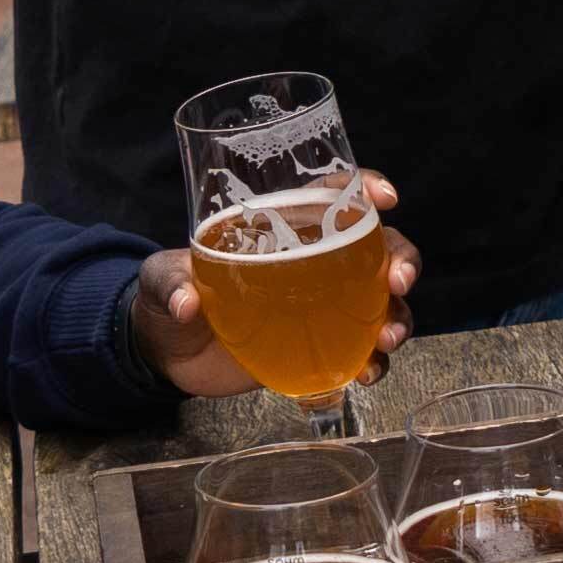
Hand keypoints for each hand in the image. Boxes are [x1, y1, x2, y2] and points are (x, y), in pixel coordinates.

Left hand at [136, 178, 419, 396]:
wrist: (169, 354)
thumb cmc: (170, 298)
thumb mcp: (161, 281)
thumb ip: (171, 283)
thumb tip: (186, 303)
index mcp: (283, 227)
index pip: (334, 195)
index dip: (365, 189)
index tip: (386, 198)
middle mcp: (316, 262)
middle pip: (379, 248)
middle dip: (401, 260)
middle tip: (398, 283)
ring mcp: (325, 306)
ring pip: (382, 302)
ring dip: (397, 317)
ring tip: (388, 339)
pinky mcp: (321, 347)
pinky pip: (363, 351)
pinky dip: (375, 362)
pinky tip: (367, 373)